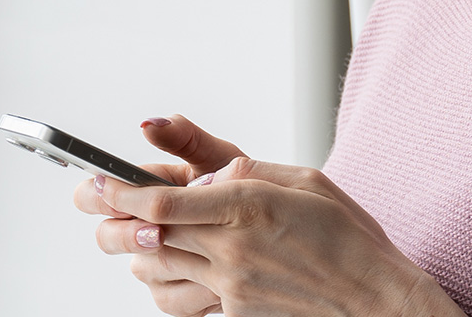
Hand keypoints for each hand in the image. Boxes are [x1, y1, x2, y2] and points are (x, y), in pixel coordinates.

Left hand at [74, 117, 461, 316]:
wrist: (377, 302)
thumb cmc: (350, 239)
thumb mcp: (306, 180)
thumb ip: (249, 169)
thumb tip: (209, 169)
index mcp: (248, 205)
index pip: (162, 198)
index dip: (118, 188)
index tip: (94, 179)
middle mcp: (232, 249)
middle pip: (145, 235)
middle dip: (109, 218)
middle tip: (93, 204)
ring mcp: (231, 287)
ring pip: (154, 269)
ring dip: (134, 251)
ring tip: (130, 234)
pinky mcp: (234, 314)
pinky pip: (180, 300)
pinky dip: (162, 283)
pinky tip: (165, 269)